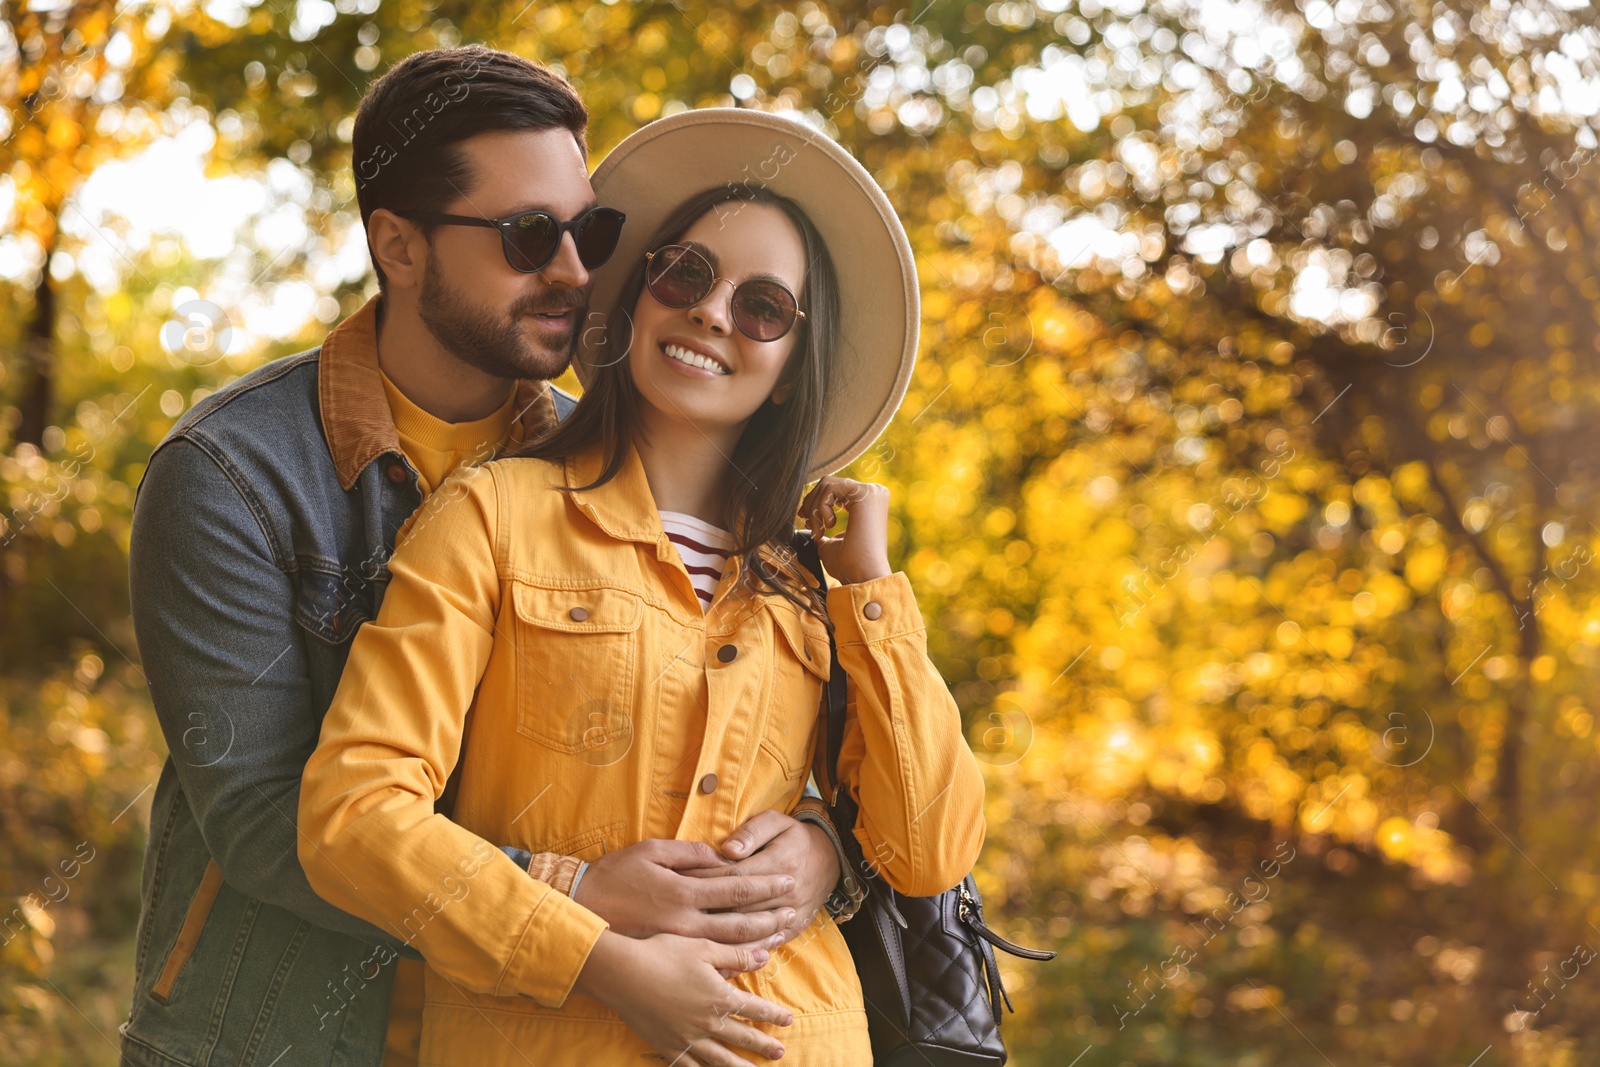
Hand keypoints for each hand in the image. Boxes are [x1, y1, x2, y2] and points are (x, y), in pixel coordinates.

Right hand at [572, 838, 794, 949]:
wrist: (580, 914)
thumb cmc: (613, 877)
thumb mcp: (649, 851)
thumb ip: (688, 853)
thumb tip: (720, 854)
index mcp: (684, 892)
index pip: (737, 889)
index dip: (766, 885)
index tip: (788, 880)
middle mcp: (686, 923)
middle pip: (740, 923)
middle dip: (770, 916)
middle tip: (794, 911)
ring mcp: (678, 947)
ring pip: (729, 949)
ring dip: (758, 943)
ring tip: (781, 937)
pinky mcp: (668, 960)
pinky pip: (707, 967)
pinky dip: (732, 965)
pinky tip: (748, 962)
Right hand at [576, 930, 792, 1065]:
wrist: (623, 974)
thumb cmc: (663, 954)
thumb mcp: (703, 947)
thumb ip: (736, 955)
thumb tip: (765, 957)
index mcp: (718, 997)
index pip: (754, 1008)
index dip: (773, 1015)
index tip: (787, 1021)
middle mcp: (707, 1023)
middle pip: (742, 1037)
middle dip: (763, 1045)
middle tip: (780, 1053)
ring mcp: (686, 1038)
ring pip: (720, 1059)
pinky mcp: (667, 1046)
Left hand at [683, 810, 839, 945]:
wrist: (831, 858)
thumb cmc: (795, 837)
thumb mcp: (777, 822)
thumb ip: (752, 832)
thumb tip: (728, 850)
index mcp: (778, 862)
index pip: (732, 876)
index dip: (704, 880)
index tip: (677, 881)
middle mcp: (786, 890)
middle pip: (738, 906)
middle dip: (704, 909)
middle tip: (673, 912)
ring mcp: (792, 912)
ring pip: (751, 930)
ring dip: (720, 935)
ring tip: (688, 937)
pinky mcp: (795, 927)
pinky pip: (767, 943)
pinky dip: (744, 951)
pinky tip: (721, 956)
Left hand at [799, 476, 891, 584]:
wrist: (863, 576)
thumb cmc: (849, 566)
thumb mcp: (832, 545)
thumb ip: (824, 532)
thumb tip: (814, 531)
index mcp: (867, 504)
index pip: (835, 489)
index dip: (814, 502)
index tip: (805, 519)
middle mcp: (873, 494)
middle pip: (829, 483)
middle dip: (811, 503)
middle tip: (809, 526)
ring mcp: (871, 492)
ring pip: (827, 484)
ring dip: (815, 508)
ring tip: (819, 530)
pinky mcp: (866, 493)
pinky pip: (830, 487)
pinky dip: (821, 507)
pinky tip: (828, 526)